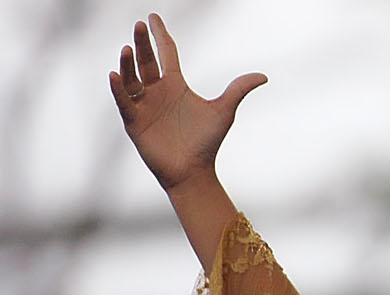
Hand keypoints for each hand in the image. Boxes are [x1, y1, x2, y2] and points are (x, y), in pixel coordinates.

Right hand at [108, 14, 265, 191]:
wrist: (194, 171)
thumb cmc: (207, 142)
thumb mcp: (224, 111)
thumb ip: (239, 90)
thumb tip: (264, 76)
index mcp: (175, 85)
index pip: (166, 53)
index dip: (159, 35)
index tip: (152, 17)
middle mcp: (157, 91)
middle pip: (147, 61)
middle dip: (143, 43)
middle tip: (140, 25)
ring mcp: (144, 105)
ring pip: (132, 78)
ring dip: (128, 64)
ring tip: (128, 48)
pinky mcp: (134, 121)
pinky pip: (123, 101)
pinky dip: (118, 88)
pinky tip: (114, 74)